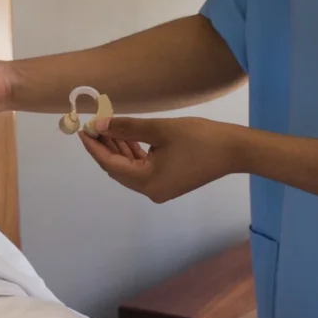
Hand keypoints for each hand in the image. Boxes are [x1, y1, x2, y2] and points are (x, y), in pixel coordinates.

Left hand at [79, 116, 242, 203]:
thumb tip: (99, 126)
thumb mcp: (159, 129)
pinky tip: (127, 138)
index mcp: (146, 182)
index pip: (110, 165)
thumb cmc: (199, 138)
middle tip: (93, 125)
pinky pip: (143, 170)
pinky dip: (134, 154)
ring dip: (119, 150)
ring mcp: (161, 189)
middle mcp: (151, 191)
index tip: (82, 129)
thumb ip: (126, 128)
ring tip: (107, 127)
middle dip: (104, 148)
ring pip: (130, 169)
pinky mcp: (169, 183)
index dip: (94, 147)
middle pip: (118, 170)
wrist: (235, 150)